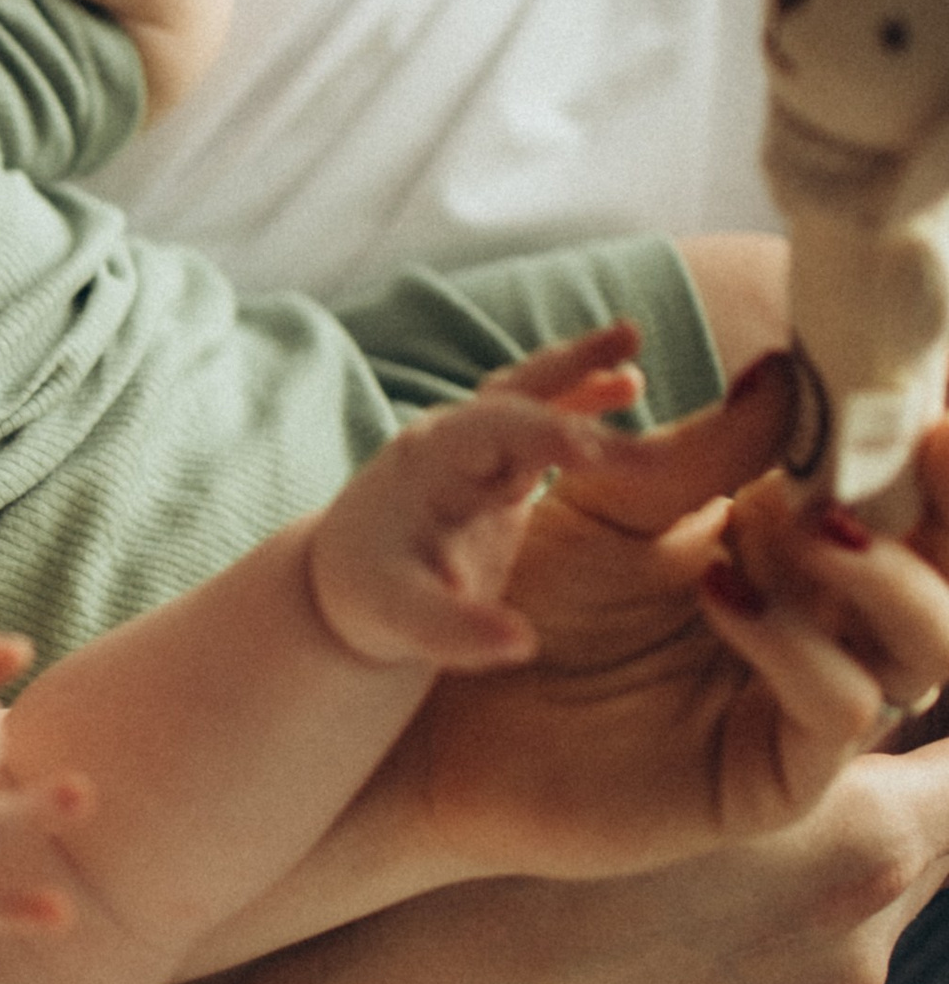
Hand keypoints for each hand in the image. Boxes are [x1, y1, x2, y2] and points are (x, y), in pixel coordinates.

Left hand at [309, 329, 642, 669]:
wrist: (340, 583)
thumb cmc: (369, 599)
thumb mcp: (402, 621)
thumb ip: (456, 632)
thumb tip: (523, 644)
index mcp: (426, 464)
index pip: (489, 435)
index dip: (539, 435)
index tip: (593, 448)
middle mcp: (449, 440)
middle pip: (516, 400)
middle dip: (575, 392)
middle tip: (643, 397)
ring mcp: (473, 446)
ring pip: (527, 391)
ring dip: (576, 366)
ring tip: (632, 338)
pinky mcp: (495, 462)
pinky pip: (539, 417)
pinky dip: (578, 393)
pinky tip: (628, 382)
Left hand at [393, 364, 948, 871]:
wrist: (454, 702)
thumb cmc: (537, 595)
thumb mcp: (618, 500)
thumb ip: (711, 450)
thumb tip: (792, 367)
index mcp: (809, 551)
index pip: (918, 508)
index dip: (938, 462)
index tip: (930, 404)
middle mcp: (833, 628)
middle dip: (948, 513)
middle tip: (920, 446)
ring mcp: (811, 704)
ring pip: (930, 648)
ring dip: (884, 574)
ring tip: (798, 521)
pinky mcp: (774, 778)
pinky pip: (839, 708)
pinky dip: (797, 642)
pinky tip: (721, 593)